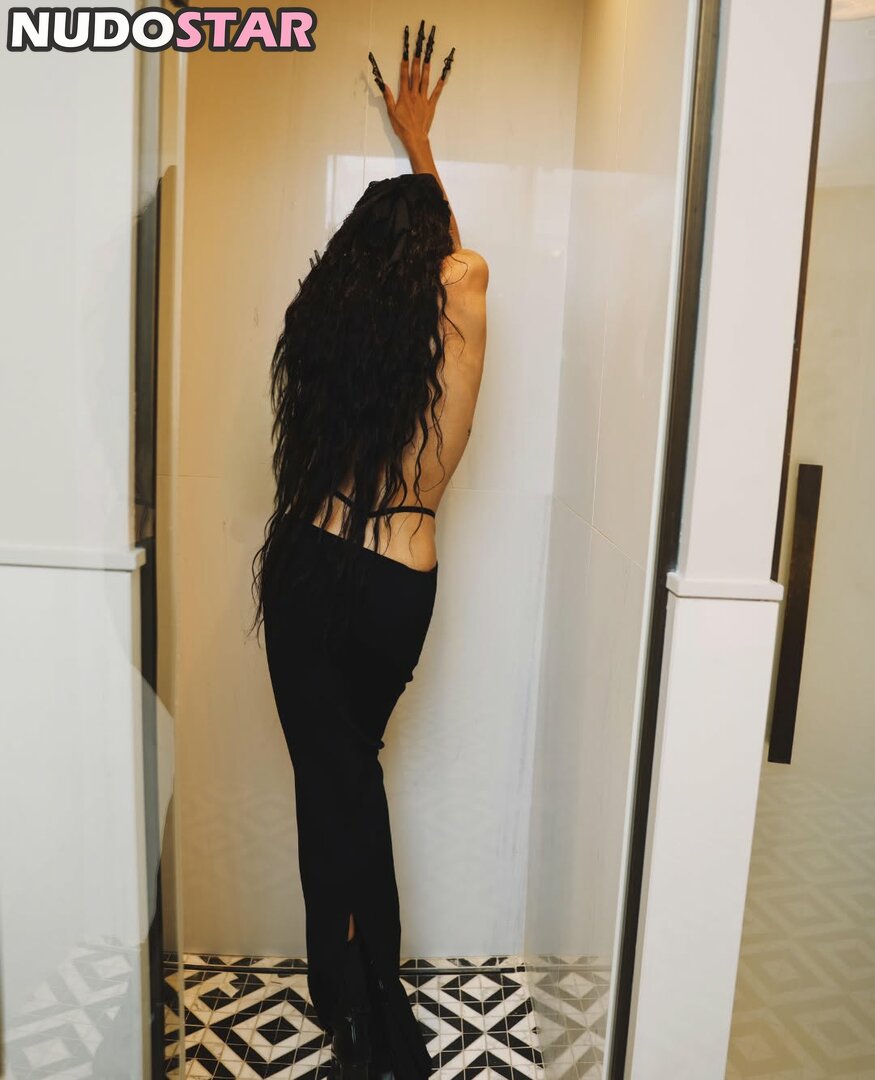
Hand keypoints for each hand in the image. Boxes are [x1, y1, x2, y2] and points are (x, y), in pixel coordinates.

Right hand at [368, 20, 454, 153]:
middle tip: (418, 51)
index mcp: (404, 96)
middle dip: (416, 62)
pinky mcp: (431, 106)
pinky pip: (436, 94)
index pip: (404, 77)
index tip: (405, 55)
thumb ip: (389, 98)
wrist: (415, 137)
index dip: (404, 65)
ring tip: (428, 58)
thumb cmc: (402, 127)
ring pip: (425, 81)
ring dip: (426, 69)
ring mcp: (424, 100)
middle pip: (415, 75)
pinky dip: (439, 85)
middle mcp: (414, 95)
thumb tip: (385, 86)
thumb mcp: (391, 113)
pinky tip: (442, 77)